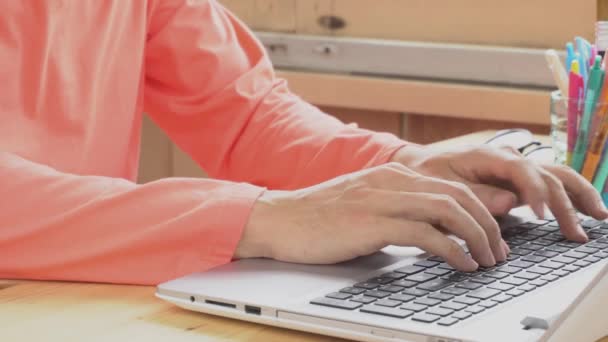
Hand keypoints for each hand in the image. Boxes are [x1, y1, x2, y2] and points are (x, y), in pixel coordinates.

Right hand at [237, 163, 509, 271]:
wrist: (280, 220)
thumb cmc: (319, 219)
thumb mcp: (366, 205)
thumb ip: (398, 210)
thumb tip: (431, 232)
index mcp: (392, 174)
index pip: (452, 186)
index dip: (480, 211)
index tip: (491, 236)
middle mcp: (392, 180)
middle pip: (458, 195)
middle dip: (487, 225)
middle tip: (498, 251)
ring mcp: (382, 199)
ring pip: (448, 210)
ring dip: (476, 237)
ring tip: (487, 260)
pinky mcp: (371, 222)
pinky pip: (424, 234)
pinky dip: (452, 250)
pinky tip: (461, 264)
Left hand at [392, 144, 607, 241]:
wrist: (420, 166)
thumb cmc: (427, 175)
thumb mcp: (442, 185)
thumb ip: (476, 194)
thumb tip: (510, 203)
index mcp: (488, 156)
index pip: (522, 171)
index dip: (536, 192)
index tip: (543, 216)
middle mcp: (508, 158)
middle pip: (547, 175)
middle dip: (566, 204)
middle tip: (576, 233)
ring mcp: (516, 167)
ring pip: (556, 176)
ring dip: (578, 196)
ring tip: (599, 217)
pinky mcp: (518, 179)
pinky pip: (551, 184)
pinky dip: (570, 196)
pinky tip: (586, 210)